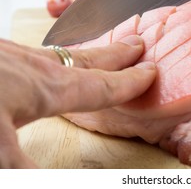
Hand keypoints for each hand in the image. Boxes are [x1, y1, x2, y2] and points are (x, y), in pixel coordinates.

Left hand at [0, 36, 155, 167]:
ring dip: (90, 53)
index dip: (130, 82)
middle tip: (137, 43)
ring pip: (65, 54)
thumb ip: (26, 168)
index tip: (149, 71)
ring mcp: (17, 55)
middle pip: (90, 60)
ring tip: (102, 51)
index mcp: (49, 88)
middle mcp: (39, 67)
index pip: (103, 86)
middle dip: (117, 54)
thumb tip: (55, 184)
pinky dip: (58, 56)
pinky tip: (45, 61)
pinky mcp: (1, 52)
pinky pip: (40, 52)